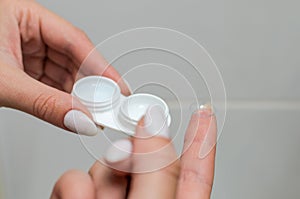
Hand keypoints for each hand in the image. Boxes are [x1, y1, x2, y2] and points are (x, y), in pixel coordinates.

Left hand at [0, 0, 129, 135]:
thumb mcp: (2, 82)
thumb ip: (44, 103)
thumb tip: (79, 118)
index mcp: (22, 15)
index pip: (75, 40)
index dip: (100, 66)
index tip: (118, 87)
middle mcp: (27, 31)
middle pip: (72, 58)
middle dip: (90, 85)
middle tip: (106, 105)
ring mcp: (25, 50)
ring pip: (63, 73)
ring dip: (78, 94)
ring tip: (91, 111)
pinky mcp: (22, 68)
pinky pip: (51, 82)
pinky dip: (63, 98)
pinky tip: (73, 109)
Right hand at [50, 105, 216, 198]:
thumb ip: (156, 169)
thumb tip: (155, 124)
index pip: (195, 169)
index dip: (201, 139)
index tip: (204, 112)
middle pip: (139, 159)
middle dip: (124, 161)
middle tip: (115, 182)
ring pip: (102, 167)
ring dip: (93, 183)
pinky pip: (74, 180)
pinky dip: (70, 190)